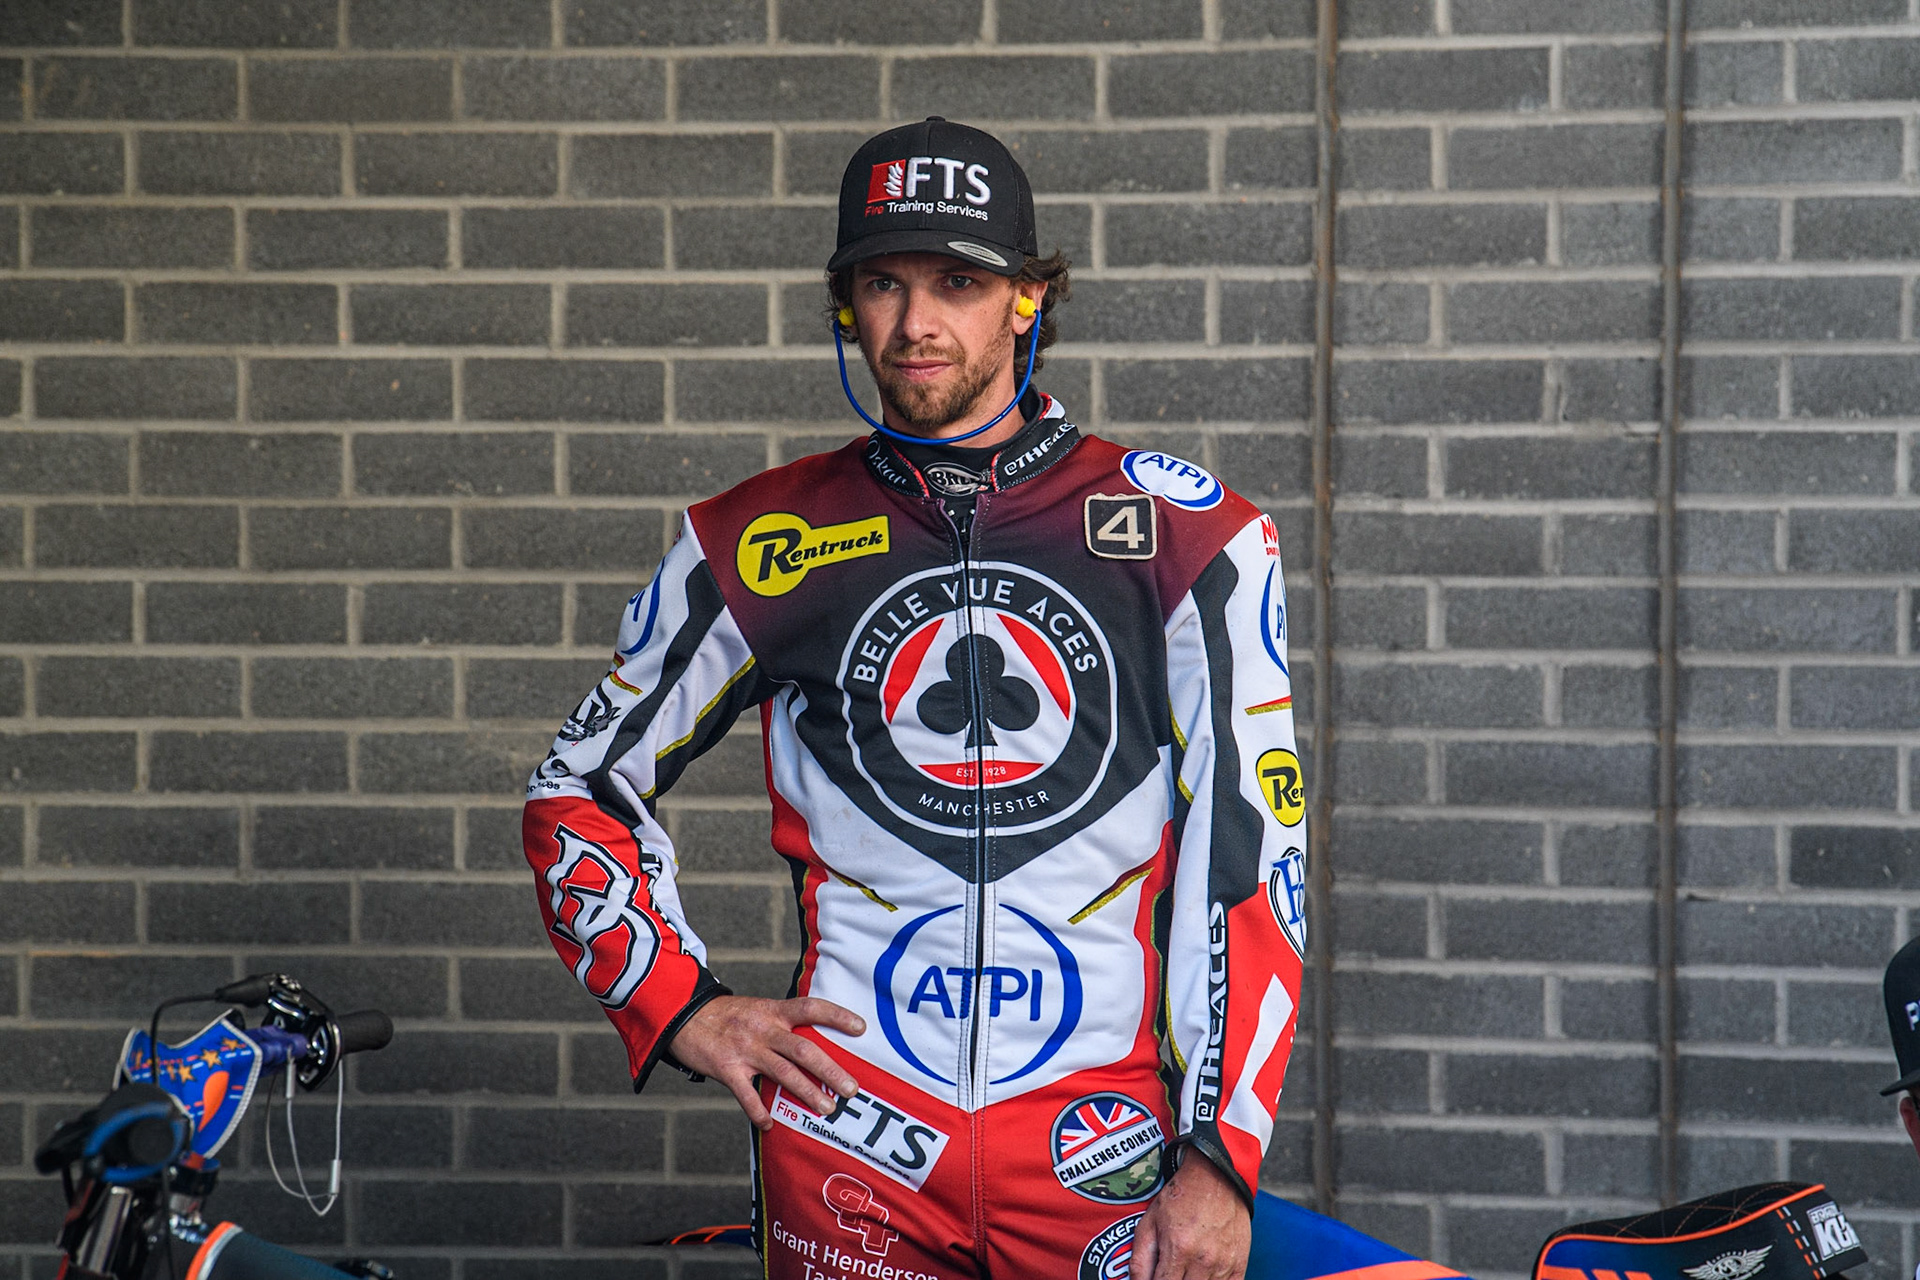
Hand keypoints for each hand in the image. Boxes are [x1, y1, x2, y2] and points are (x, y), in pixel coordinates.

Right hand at [667, 995, 865, 1129]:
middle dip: (830, 1070)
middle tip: (852, 1089)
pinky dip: (759, 1112)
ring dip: (807, 1092)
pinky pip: (746, 1094)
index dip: (837, 1016)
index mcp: (773, 1011)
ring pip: (783, 1073)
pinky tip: (770, 1125)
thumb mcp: (758, 1010)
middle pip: (803, 1049)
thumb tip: (817, 1043)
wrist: (684, 1015)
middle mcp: (763, 1029)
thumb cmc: (728, 1017)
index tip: (861, 1028)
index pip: (811, 1008)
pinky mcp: (726, 1068)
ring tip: (827, 1109)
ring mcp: (745, 1049)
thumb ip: (783, 1024)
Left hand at [1129, 1152, 1251, 1279]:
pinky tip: (1204, 1274)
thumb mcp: (1150, 1222)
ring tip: (1186, 1269)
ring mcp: (1224, 1263)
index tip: (1156, 1276)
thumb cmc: (1181, 1196)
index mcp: (1178, 1249)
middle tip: (1170, 1270)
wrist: (1215, 1176)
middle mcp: (1204, 1260)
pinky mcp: (1240, 1263)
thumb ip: (1140, 1260)